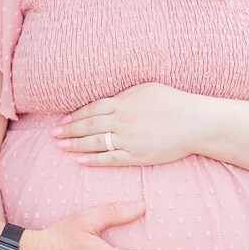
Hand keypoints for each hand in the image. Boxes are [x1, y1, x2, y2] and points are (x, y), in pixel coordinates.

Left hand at [53, 84, 205, 166]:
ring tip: (61, 147)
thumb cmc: (174, 102)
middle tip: (54, 134)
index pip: (92, 109)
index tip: (63, 120)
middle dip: (69, 131)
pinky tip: (81, 161)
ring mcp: (128, 140)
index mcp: (124, 103)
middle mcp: (122, 121)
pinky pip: (110, 159)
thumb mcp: (147, 89)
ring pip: (95, 143)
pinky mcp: (137, 155)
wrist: (194, 123)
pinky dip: (93, 160)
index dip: (75, 115)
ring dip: (76, 145)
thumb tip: (109, 100)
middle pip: (89, 126)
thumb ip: (125, 95)